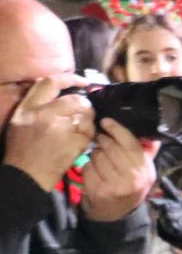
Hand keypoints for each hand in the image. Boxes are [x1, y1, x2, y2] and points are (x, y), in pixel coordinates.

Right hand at [4, 76, 93, 191]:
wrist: (25, 175)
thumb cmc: (21, 149)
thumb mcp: (20, 121)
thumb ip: (36, 104)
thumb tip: (59, 91)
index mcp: (28, 108)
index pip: (50, 82)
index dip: (70, 78)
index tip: (83, 82)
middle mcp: (43, 114)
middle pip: (75, 99)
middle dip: (84, 105)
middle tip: (83, 113)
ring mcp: (59, 128)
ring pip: (85, 114)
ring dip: (87, 121)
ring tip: (79, 130)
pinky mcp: (73, 142)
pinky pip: (90, 131)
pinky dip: (89, 135)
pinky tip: (80, 141)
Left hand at [80, 119, 157, 222]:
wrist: (117, 212)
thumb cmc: (130, 184)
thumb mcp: (144, 170)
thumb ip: (146, 151)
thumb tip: (149, 132)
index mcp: (145, 169)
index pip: (130, 143)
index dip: (116, 129)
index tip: (106, 121)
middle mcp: (133, 177)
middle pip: (111, 147)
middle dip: (103, 141)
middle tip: (101, 139)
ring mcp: (115, 185)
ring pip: (97, 156)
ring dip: (95, 155)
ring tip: (100, 160)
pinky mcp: (99, 190)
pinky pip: (88, 168)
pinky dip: (88, 168)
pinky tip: (94, 172)